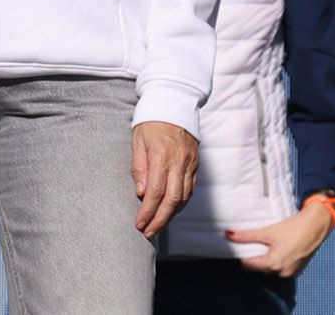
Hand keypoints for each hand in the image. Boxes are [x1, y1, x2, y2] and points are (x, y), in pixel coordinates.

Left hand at [131, 121, 197, 238]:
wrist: (174, 102)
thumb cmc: (151, 122)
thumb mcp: (138, 140)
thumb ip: (139, 167)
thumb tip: (141, 193)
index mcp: (161, 155)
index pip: (156, 191)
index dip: (148, 211)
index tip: (139, 224)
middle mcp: (179, 161)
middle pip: (172, 200)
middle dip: (160, 220)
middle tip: (148, 232)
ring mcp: (190, 163)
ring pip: (184, 197)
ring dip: (171, 215)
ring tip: (158, 225)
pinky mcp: (196, 164)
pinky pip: (190, 189)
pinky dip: (181, 203)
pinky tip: (171, 211)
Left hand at [227, 202, 333, 277]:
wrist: (316, 226)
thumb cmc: (293, 228)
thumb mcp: (268, 232)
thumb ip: (247, 236)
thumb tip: (228, 235)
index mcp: (274, 265)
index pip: (250, 265)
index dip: (241, 256)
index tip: (236, 248)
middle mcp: (282, 273)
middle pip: (259, 268)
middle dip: (253, 257)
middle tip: (247, 245)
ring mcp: (290, 273)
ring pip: (269, 268)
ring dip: (264, 259)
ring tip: (260, 245)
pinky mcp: (296, 269)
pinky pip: (280, 268)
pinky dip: (274, 261)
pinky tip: (273, 249)